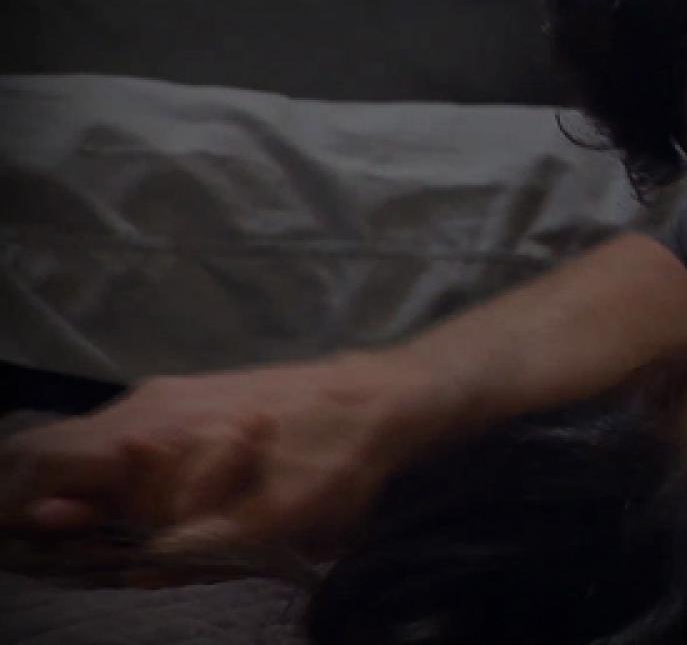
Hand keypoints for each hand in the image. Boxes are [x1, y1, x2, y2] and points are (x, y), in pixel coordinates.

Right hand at [0, 352, 435, 566]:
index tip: (22, 545)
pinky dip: (113, 479)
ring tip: (99, 537)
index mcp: (155, 433)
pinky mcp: (194, 402)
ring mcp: (170, 399)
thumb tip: (108, 547)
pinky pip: (124, 439)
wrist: (388, 402)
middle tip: (59, 549)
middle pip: (49, 450)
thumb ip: (182, 541)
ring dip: (81, 496)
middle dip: (39, 504)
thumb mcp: (266, 522)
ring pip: (86, 446)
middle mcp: (148, 406)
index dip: (13, 507)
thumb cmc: (333, 463)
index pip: (38, 462)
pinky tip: (142, 511)